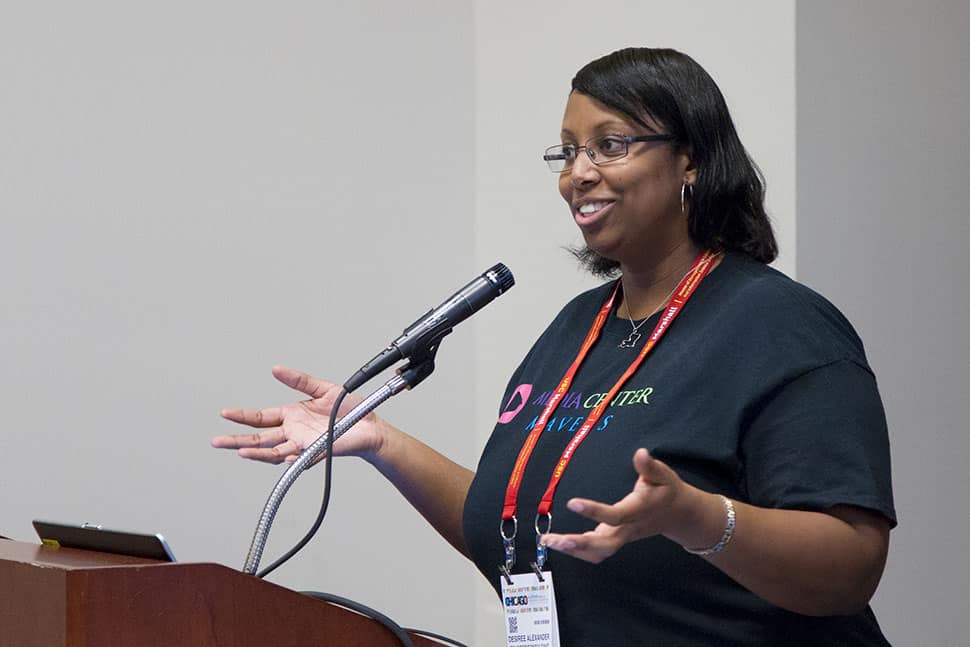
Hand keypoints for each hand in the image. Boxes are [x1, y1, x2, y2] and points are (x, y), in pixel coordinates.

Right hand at [211, 365, 386, 463]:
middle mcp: (293, 432)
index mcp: (291, 415)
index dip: (242, 416)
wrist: (371, 426)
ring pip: (273, 452)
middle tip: (217, 441)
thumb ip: (299, 380)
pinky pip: (298, 458)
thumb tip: (276, 369)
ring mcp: (302, 444)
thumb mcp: (323, 388)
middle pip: (259, 438)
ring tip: (240, 450)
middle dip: (237, 440)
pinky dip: (287, 458)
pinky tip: (278, 456)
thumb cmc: (350, 410)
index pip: (260, 418)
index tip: (225, 413)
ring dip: (256, 452)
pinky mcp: (315, 452)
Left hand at [541, 448, 710, 562]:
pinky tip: (558, 543)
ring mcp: (622, 537)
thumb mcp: (664, 475)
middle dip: (579, 545)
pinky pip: (596, 551)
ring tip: (549, 541)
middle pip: (604, 545)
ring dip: (573, 551)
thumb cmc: (667, 491)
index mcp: (639, 511)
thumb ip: (650, 466)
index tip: (572, 503)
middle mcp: (629, 529)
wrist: (678, 514)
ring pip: (598, 552)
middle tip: (554, 539)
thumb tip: (640, 453)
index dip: (594, 511)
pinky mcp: (616, 537)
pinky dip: (577, 550)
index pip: (616, 515)